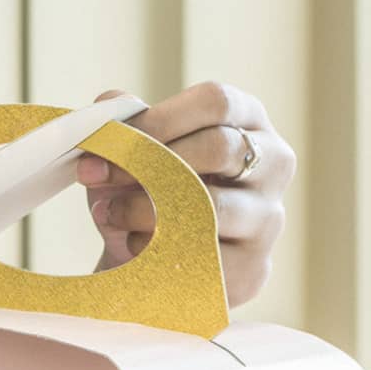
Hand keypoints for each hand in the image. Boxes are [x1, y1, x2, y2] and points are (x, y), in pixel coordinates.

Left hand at [75, 82, 293, 307]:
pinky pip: (203, 254)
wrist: (154, 264)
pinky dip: (157, 250)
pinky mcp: (253, 266)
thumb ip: (127, 124)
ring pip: (211, 205)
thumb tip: (109, 104)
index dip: (159, 118)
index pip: (217, 102)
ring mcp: (269, 217)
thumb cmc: (150, 193)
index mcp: (249, 120)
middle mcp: (274, 163)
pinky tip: (132, 246)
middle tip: (96, 176)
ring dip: (146, 209)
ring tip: (110, 213)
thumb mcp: (136, 153)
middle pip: (219, 147)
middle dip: (148, 161)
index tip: (110, 139)